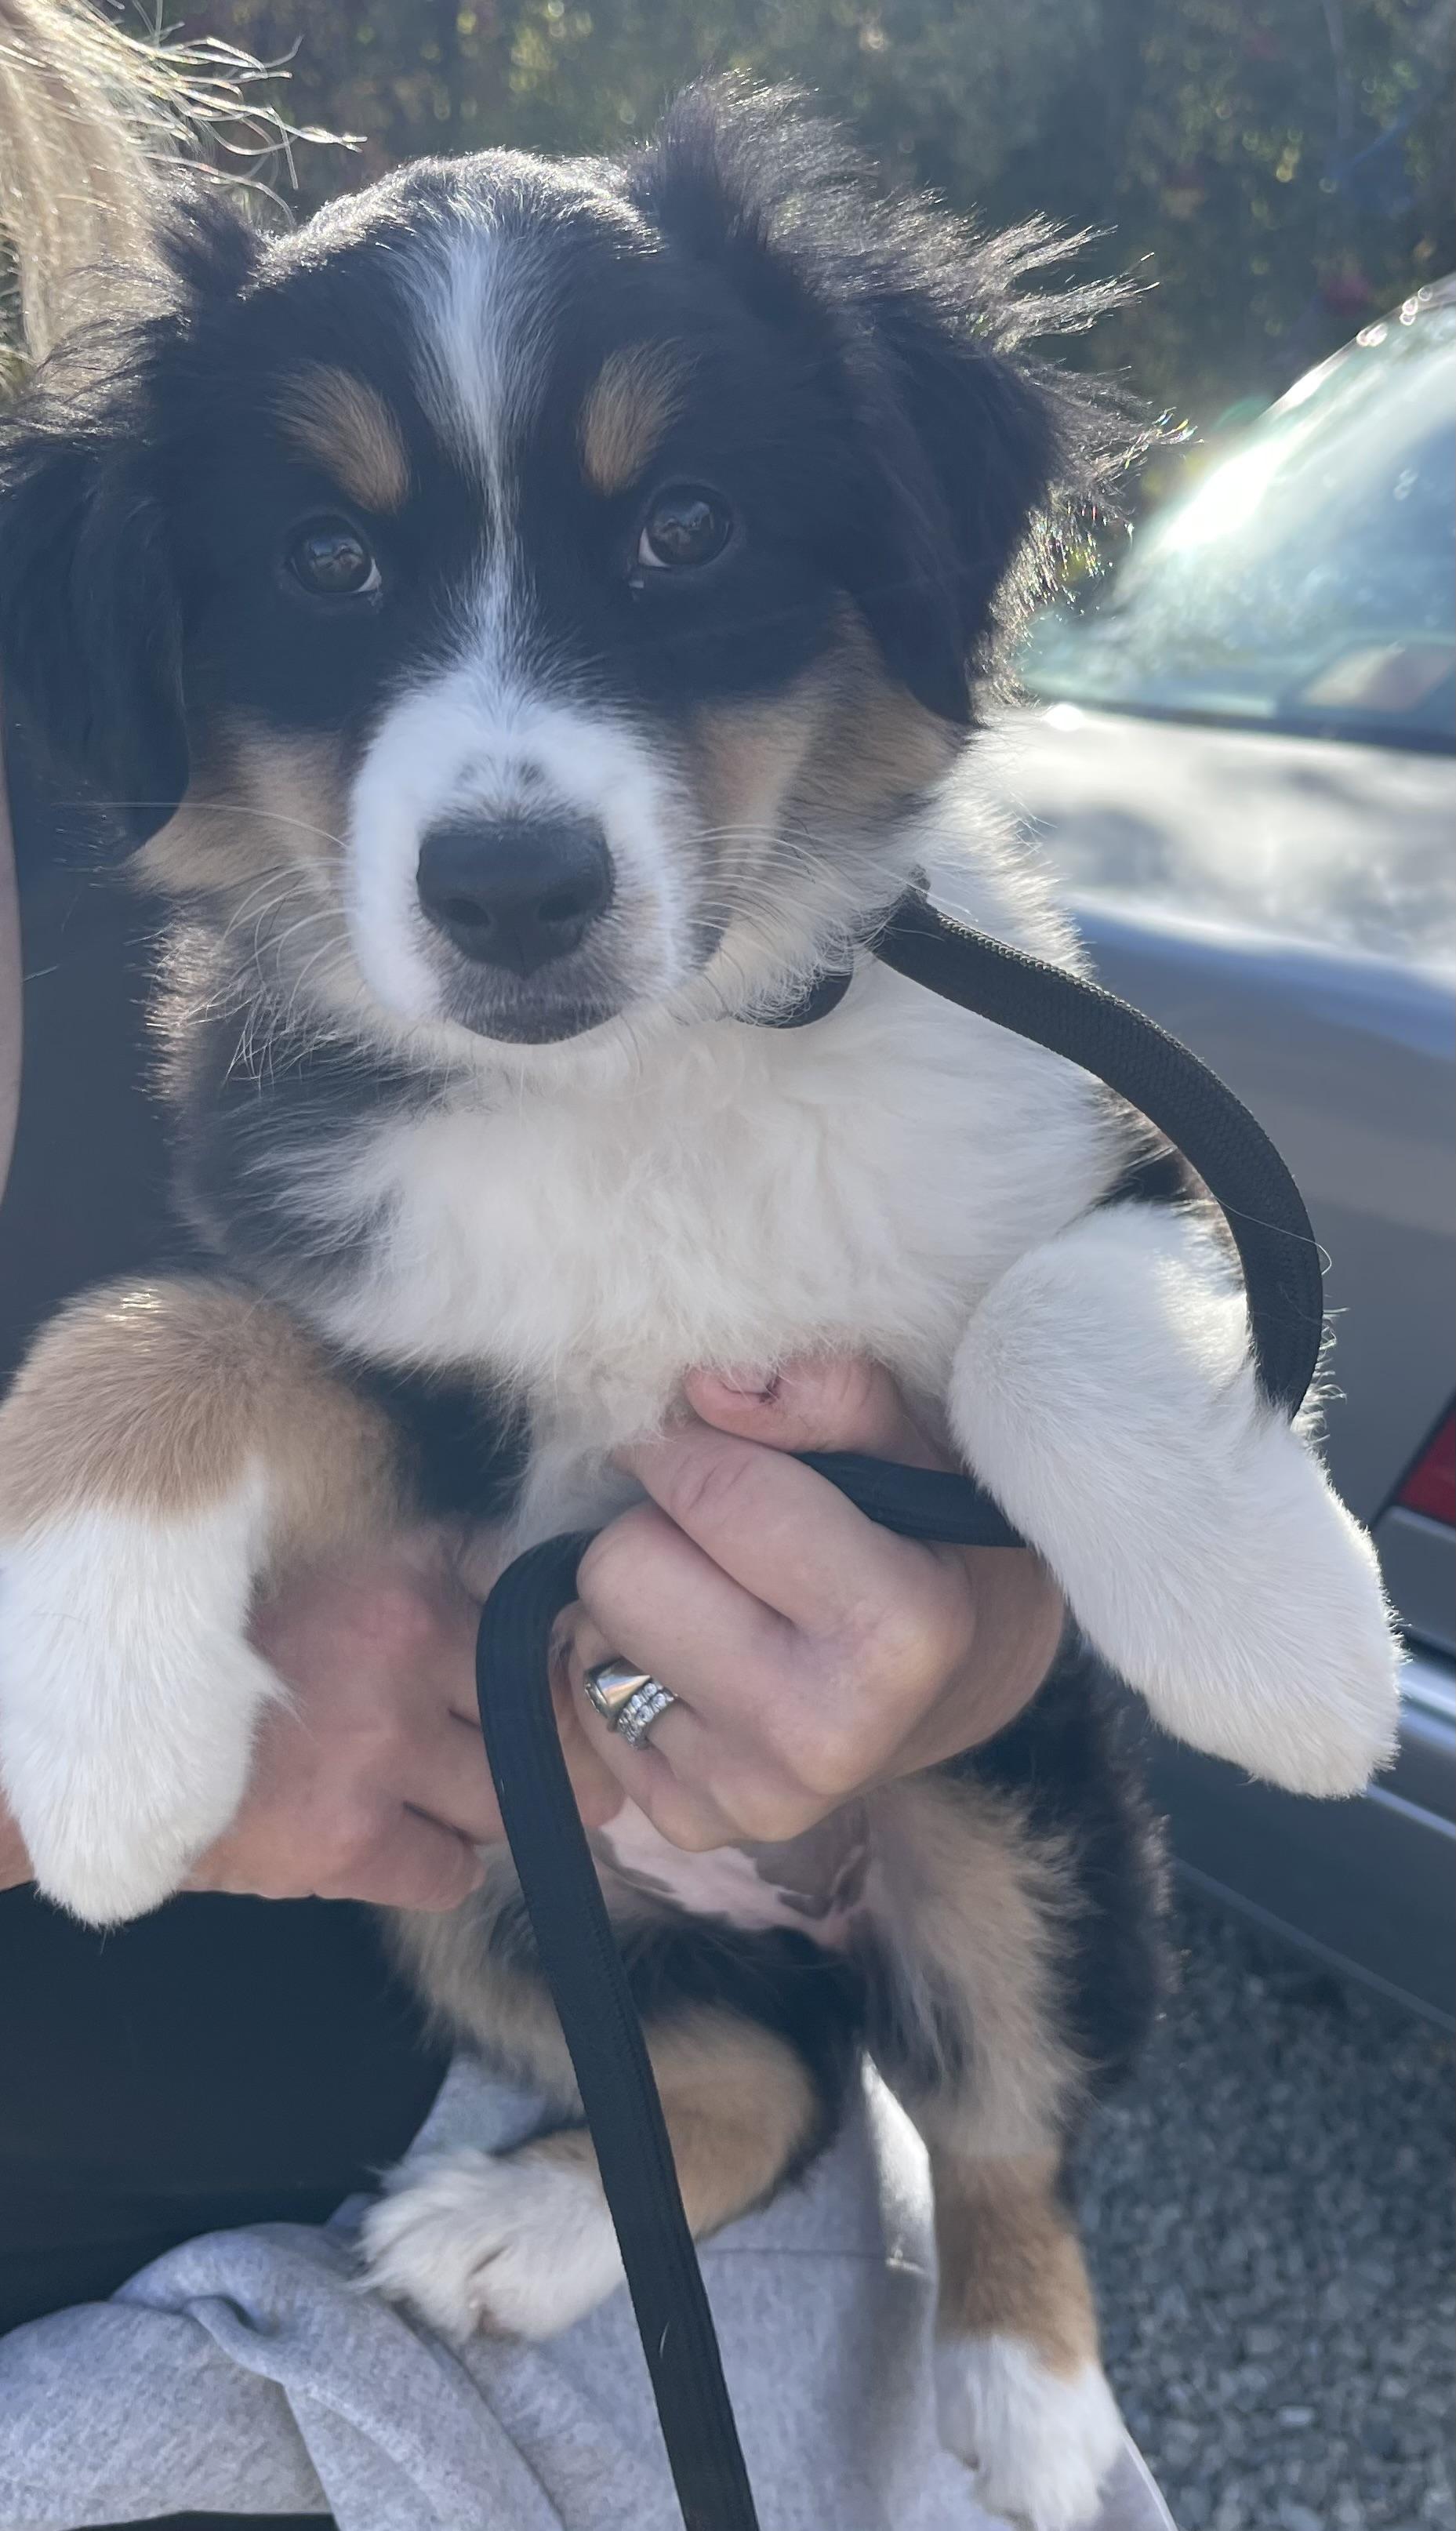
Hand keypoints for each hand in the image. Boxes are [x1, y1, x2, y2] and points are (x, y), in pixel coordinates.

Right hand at [187, 1538, 619, 1910]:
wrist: (114, 1743)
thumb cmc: (231, 1660)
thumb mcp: (333, 1577)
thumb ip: (429, 1581)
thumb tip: (538, 1616)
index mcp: (400, 1574)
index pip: (526, 1608)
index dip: (537, 1653)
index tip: (535, 1681)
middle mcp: (401, 1648)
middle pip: (538, 1713)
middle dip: (536, 1745)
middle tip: (534, 1766)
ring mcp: (379, 1747)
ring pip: (507, 1801)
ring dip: (482, 1809)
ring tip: (433, 1797)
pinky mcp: (350, 1841)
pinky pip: (453, 1873)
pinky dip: (435, 1868)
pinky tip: (394, 1843)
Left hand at [562, 1357, 1064, 1852]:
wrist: (959, 1683)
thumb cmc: (932, 1538)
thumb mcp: (910, 1444)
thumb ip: (825, 1395)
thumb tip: (705, 1385)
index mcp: (896, 1629)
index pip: (708, 1488)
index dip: (692, 1443)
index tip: (720, 1440)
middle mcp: (821, 1735)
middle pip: (621, 1567)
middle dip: (660, 1526)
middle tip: (731, 1539)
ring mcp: (750, 1795)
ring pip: (589, 1635)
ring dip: (639, 1599)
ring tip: (727, 1601)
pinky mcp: (690, 1824)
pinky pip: (583, 1701)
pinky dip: (629, 1663)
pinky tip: (709, 1661)